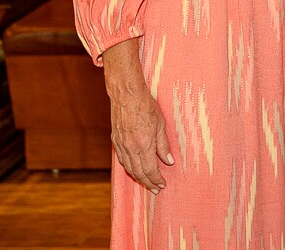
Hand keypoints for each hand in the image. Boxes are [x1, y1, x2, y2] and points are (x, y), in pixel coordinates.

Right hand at [102, 39, 172, 192]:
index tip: (162, 185)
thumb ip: (163, 145)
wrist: (126, 95)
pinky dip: (129, 167)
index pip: (150, 169)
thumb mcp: (161, 124)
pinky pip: (122, 159)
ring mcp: (121, 145)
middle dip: (148, 182)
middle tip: (156, 189)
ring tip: (146, 183)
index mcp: (144, 144)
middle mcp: (130, 148)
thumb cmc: (146, 106)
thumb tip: (168, 161)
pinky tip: (134, 169)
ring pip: (129, 168)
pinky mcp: (115, 140)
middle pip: (139, 172)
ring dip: (138, 177)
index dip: (156, 179)